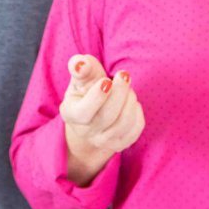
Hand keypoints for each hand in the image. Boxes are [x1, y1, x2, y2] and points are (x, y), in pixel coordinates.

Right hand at [60, 54, 144, 184]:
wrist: (94, 111)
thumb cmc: (86, 88)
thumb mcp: (81, 77)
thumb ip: (80, 67)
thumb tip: (80, 64)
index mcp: (70, 114)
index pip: (83, 112)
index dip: (97, 97)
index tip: (107, 81)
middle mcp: (84, 132)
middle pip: (107, 116)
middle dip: (119, 93)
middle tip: (124, 75)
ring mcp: (102, 141)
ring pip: (123, 124)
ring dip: (130, 100)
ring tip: (127, 88)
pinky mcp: (119, 144)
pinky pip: (135, 129)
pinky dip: (137, 112)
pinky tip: (131, 102)